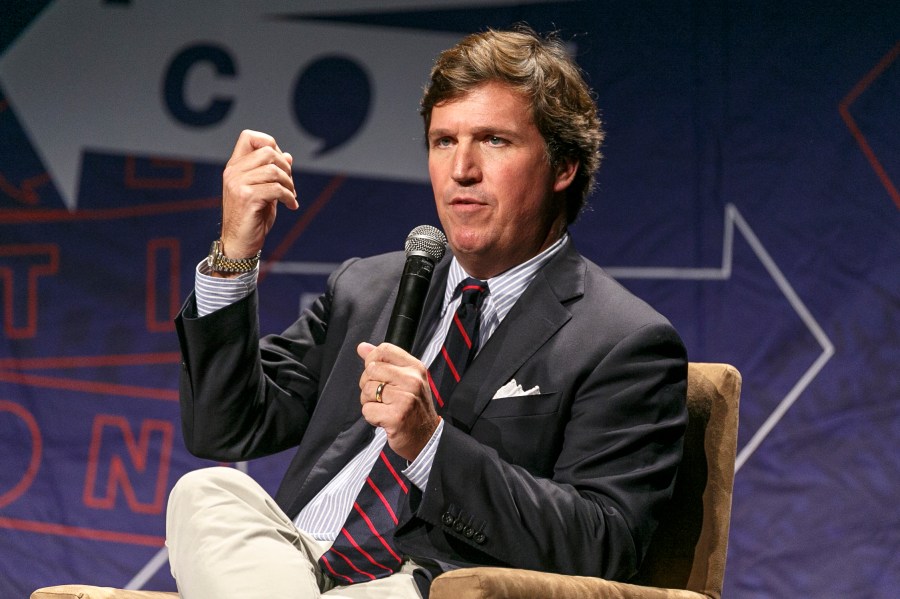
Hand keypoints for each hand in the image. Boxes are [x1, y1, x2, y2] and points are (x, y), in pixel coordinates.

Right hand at [220, 129, 297, 260]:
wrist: (239, 244)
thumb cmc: (252, 218)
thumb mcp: (265, 192)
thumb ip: (273, 173)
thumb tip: (288, 155)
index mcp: (235, 167)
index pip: (248, 136)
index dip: (269, 143)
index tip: (280, 163)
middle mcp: (233, 172)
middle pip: (268, 152)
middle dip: (286, 167)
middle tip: (290, 185)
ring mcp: (237, 184)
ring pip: (274, 170)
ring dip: (290, 184)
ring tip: (292, 197)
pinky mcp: (246, 197)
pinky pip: (276, 189)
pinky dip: (290, 197)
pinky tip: (292, 206)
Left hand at [357, 342, 440, 461]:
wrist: (427, 437)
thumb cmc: (414, 408)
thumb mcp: (405, 379)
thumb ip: (384, 361)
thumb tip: (362, 347)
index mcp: (415, 368)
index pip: (384, 350)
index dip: (372, 360)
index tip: (376, 373)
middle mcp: (412, 380)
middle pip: (371, 370)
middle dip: (368, 384)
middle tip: (382, 396)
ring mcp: (405, 398)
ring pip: (367, 390)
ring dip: (369, 402)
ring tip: (384, 408)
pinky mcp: (396, 417)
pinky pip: (367, 410)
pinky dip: (371, 417)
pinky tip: (384, 419)